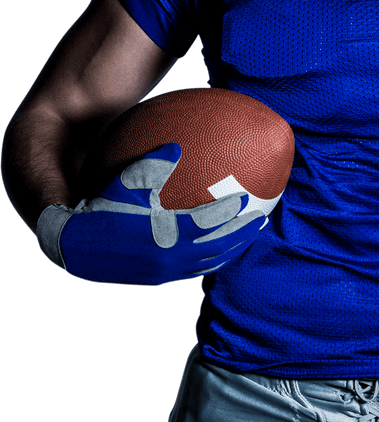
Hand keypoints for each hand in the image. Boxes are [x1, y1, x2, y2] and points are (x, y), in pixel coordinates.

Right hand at [35, 143, 265, 284]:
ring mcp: (165, 272)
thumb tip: (177, 144)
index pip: (209, 222)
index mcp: (166, 235)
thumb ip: (155, 164)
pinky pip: (194, 269)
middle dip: (242, 234)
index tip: (249, 198)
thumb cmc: (100, 207)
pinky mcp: (158, 278)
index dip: (231, 212)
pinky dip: (211, 258)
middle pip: (218, 247)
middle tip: (262, 220)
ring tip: (247, 236)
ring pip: (209, 262)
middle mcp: (170, 258)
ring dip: (230, 249)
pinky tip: (216, 246)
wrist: (72, 244)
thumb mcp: (127, 182)